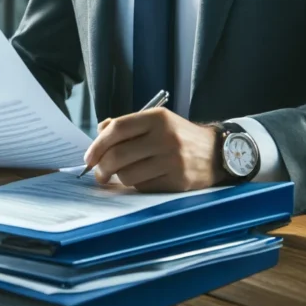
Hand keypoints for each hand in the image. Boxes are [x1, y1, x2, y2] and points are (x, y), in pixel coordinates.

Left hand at [83, 109, 225, 191]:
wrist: (216, 152)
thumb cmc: (178, 135)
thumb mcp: (156, 121)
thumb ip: (127, 125)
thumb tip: (99, 135)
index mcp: (157, 118)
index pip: (117, 129)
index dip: (97, 144)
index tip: (88, 157)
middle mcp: (165, 137)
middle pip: (119, 155)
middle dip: (102, 167)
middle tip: (99, 173)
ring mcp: (173, 160)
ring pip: (128, 175)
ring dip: (119, 178)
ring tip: (121, 175)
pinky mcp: (178, 181)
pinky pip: (144, 187)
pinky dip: (136, 185)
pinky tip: (140, 179)